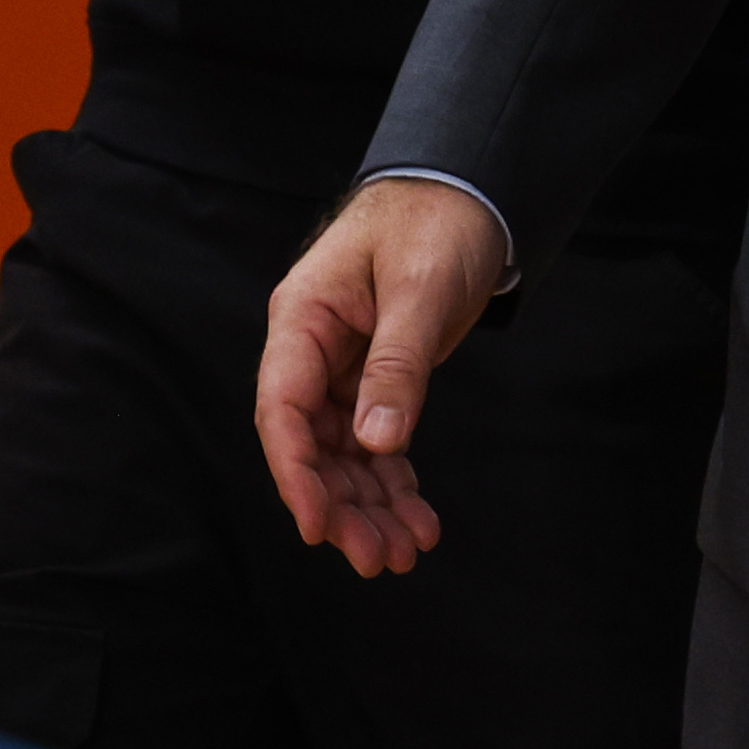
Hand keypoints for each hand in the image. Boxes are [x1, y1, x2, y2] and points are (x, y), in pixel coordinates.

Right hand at [257, 180, 508, 576]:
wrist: (466, 191)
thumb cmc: (435, 221)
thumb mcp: (420, 288)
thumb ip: (397, 365)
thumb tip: (376, 442)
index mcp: (303, 318)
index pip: (281, 408)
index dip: (295, 473)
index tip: (317, 527)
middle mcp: (313, 349)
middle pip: (310, 444)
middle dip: (341, 506)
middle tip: (379, 558)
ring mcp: (342, 368)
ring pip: (344, 454)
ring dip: (370, 506)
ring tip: (406, 553)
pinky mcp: (375, 379)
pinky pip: (377, 443)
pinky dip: (395, 483)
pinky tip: (418, 520)